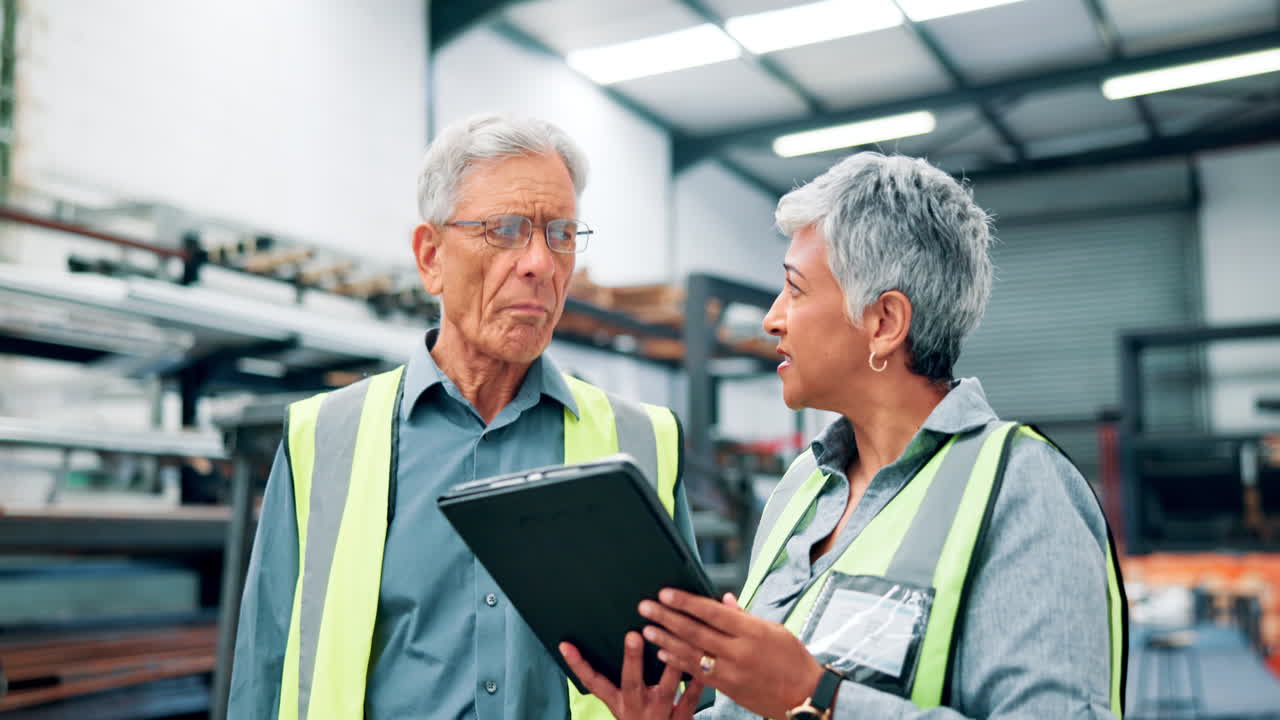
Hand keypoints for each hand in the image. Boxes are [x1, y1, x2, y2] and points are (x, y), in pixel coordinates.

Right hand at [559, 631, 704, 719]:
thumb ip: (629, 676)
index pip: (593, 682)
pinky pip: (690, 700)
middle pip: (631, 682)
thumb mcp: (628, 704)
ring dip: (670, 666)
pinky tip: (702, 661)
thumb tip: (626, 637)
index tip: (566, 644)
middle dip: (632, 659)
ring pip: (665, 690)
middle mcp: (635, 709)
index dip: (578, 665)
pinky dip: (696, 682)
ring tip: (674, 641)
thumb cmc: (644, 719)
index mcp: (618, 703)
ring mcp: (658, 716)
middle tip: (632, 635)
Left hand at [639, 590, 824, 719]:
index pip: (712, 613)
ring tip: (647, 628)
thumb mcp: (774, 630)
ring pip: (692, 654)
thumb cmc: (793, 658)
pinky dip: (678, 662)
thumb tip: (724, 599)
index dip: (686, 602)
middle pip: (696, 632)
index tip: (665, 593)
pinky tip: (663, 653)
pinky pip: (697, 674)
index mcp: (752, 632)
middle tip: (646, 607)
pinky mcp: (728, 690)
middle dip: (668, 618)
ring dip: (666, 640)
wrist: (805, 695)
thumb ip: (744, 616)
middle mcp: (739, 652)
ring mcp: (732, 673)